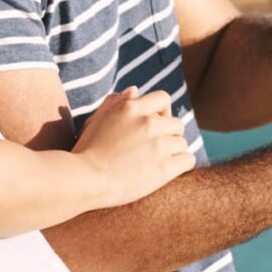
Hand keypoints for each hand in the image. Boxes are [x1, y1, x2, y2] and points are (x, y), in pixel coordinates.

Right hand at [72, 87, 194, 206]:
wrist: (84, 181)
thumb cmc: (85, 152)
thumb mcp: (96, 121)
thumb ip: (115, 102)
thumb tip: (135, 90)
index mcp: (131, 108)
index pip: (163, 99)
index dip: (163, 112)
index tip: (156, 125)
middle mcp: (147, 123)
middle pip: (176, 124)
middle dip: (169, 135)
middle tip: (155, 149)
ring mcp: (157, 145)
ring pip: (182, 143)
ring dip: (173, 152)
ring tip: (156, 163)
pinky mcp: (164, 168)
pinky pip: (188, 160)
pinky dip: (181, 165)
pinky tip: (167, 171)